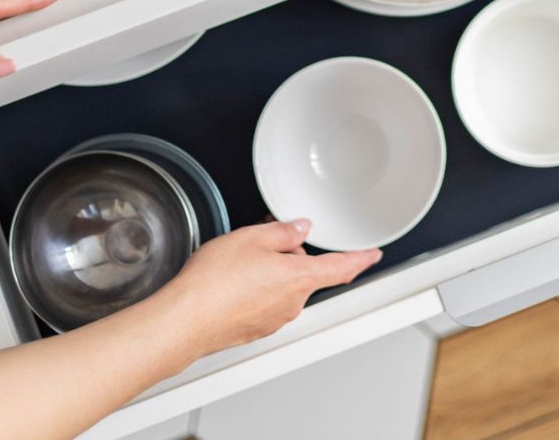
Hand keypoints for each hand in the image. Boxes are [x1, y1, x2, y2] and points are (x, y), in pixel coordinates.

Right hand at [153, 220, 381, 355]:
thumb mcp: (252, 238)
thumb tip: (300, 228)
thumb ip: (283, 232)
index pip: (342, 267)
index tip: (373, 254)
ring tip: (237, 265)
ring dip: (268, 275)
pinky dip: (253, 292)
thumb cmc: (215, 282)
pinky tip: (230, 284)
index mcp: (300, 278)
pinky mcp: (255, 330)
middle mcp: (292, 303)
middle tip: (261, 244)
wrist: (186, 320)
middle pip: (304, 274)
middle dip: (288, 258)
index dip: (361, 259)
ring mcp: (274, 319)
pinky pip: (263, 304)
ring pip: (282, 288)